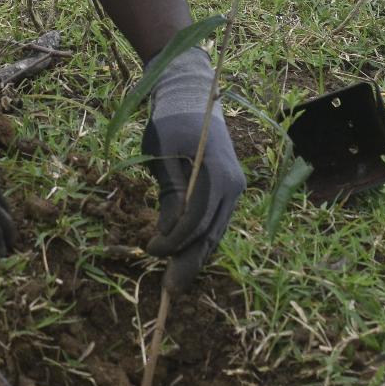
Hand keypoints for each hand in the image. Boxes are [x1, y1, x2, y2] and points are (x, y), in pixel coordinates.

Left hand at [142, 47, 244, 291]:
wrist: (192, 94)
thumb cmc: (171, 120)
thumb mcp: (162, 154)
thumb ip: (169, 194)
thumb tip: (168, 233)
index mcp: (218, 177)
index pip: (195, 222)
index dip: (173, 242)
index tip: (150, 250)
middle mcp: (234, 186)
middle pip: (211, 234)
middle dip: (189, 263)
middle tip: (171, 291)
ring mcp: (234, 188)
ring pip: (215, 231)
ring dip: (195, 255)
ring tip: (177, 280)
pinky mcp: (229, 188)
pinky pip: (215, 221)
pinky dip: (200, 239)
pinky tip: (186, 255)